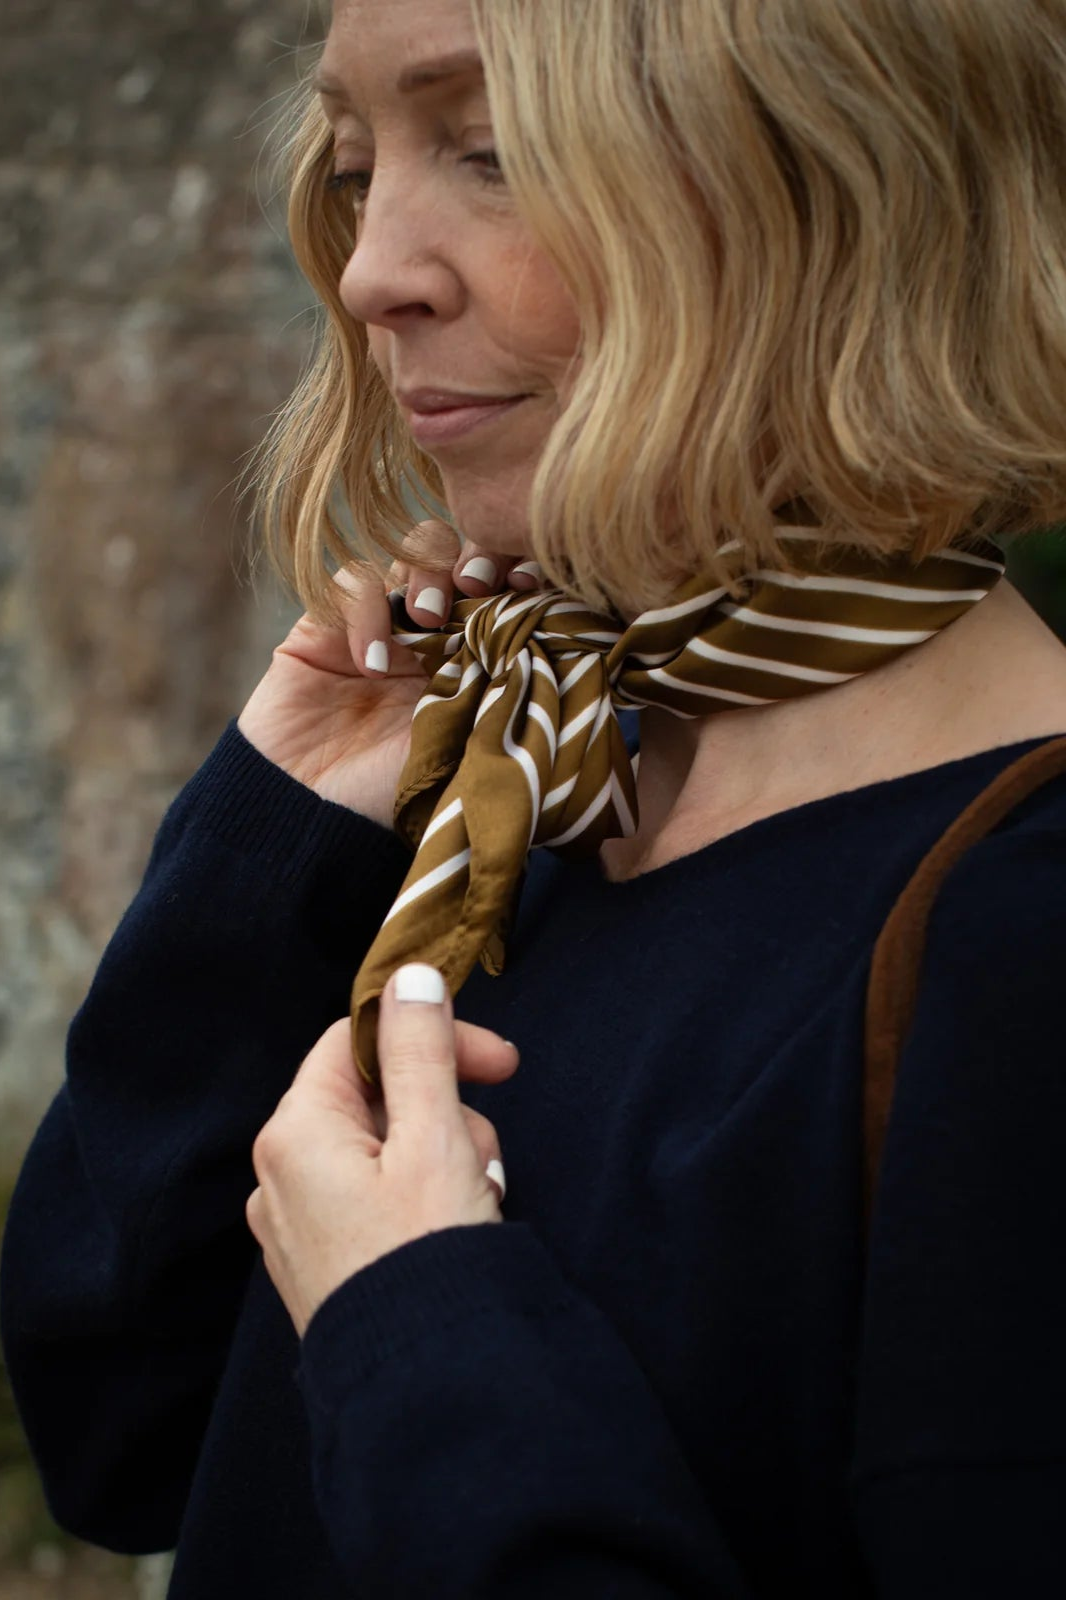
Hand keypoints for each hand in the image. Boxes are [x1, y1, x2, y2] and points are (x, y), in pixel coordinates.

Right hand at [238, 523, 543, 825]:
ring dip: (429, 572)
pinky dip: (367, 609)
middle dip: (479, 555)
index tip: (530, 586)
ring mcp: (384, 621)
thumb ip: (503, 688)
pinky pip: (353, 581)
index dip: (522, 572)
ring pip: (416, 549)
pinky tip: (371, 662)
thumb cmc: (400, 793)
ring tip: (429, 618)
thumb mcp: (470, 741)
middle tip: (479, 586)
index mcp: (480, 655)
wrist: (315, 816)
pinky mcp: (326, 622)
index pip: (511, 586)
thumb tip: (547, 637)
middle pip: (469, 550)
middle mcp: (438, 630)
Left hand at [246, 965, 516, 1337]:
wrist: (426, 1386)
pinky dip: (421, 1199)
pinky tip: (454, 1228)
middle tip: (484, 1149)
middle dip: (444, 1109)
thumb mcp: (435, 1135)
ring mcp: (298, 1225)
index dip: (431, 1036)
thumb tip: (407, 977)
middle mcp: (280, 1175)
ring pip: (382, 1149)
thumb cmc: (429, 1255)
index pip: (358, 1040)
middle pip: (374, 1096)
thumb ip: (421, 1050)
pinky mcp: (323, 1265)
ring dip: (441, 1156)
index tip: (499, 1060)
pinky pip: (375, 1200)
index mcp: (295, 1132)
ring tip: (474, 1200)